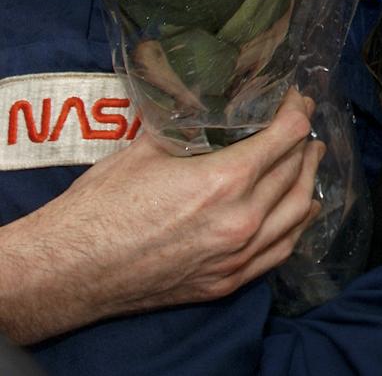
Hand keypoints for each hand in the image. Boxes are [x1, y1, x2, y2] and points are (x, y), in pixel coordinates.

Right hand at [0, 89, 322, 344]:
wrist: (69, 269)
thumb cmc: (101, 205)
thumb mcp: (148, 147)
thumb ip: (191, 127)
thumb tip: (210, 102)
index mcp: (224, 181)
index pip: (285, 137)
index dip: (297, 113)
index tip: (298, 101)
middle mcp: (241, 220)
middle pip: (294, 171)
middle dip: (303, 142)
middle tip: (303, 125)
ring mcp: (237, 256)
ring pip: (297, 213)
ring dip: (309, 180)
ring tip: (310, 159)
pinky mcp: (227, 281)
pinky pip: (280, 251)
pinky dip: (298, 225)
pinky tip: (301, 211)